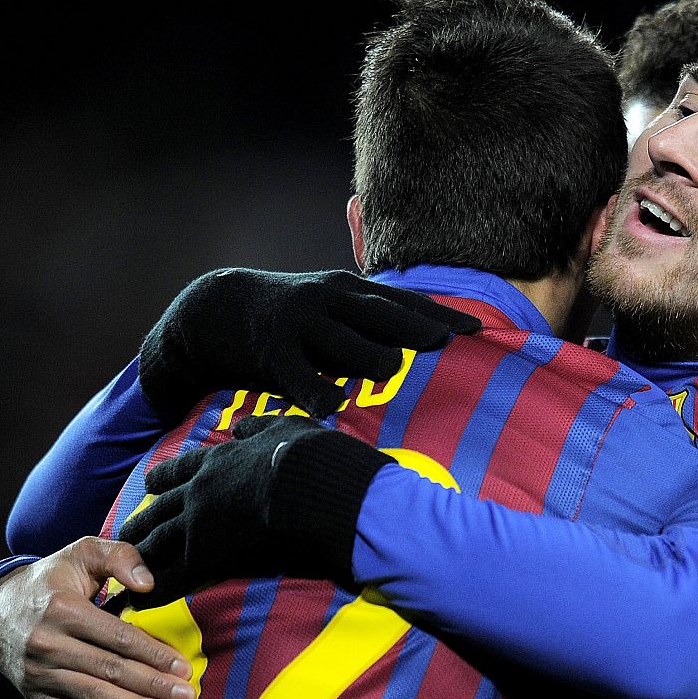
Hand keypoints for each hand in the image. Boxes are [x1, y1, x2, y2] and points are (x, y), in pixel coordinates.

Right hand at [0, 538, 193, 698]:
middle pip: (110, 670)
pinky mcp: (37, 696)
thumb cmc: (52, 580)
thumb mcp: (82, 553)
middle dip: (151, 686)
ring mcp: (40, 675)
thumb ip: (119, 557)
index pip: (117, 637)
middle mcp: (48, 645)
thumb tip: (148, 584)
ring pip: (94, 696)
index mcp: (63, 609)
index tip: (183, 668)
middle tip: (187, 698)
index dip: (152, 654)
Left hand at [118, 414, 391, 605]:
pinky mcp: (206, 553)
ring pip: (158, 542)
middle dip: (141, 523)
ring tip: (125, 570)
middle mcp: (199, 491)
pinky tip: (144, 600)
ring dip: (140, 557)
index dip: (163, 479)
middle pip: (160, 509)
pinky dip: (157, 589)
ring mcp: (198, 523)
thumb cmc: (304, 457)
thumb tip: (242, 429)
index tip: (149, 485)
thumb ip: (258, 428)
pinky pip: (174, 575)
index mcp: (217, 461)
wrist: (308, 488)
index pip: (181, 471)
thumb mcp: (281, 429)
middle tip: (124, 534)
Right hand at [138, 267, 480, 418]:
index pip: (407, 303)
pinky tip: (333, 407)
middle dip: (415, 327)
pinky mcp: (271, 352)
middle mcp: (331, 300)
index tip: (478, 331)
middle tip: (445, 342)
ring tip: (392, 370)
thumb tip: (431, 346)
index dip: (442, 316)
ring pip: (343, 341)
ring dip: (368, 356)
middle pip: (382, 315)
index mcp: (353, 291)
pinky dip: (315, 391)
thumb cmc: (296, 321)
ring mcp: (301, 324)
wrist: (219, 311)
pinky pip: (298, 375)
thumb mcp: (337, 312)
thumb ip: (377, 327)